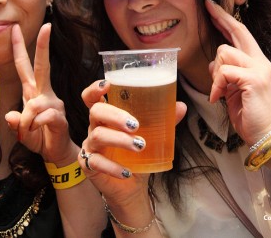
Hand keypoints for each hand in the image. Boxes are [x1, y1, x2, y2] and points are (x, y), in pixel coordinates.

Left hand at [5, 23, 75, 164]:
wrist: (56, 154)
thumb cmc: (39, 138)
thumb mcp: (21, 131)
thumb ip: (15, 123)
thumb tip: (11, 115)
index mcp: (32, 92)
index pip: (24, 66)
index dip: (19, 48)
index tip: (15, 28)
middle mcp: (44, 93)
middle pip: (42, 66)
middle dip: (43, 46)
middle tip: (46, 26)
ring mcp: (53, 104)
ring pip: (34, 103)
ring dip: (26, 120)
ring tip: (27, 132)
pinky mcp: (59, 117)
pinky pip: (42, 117)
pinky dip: (34, 127)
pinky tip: (36, 133)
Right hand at [79, 80, 186, 207]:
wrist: (132, 187)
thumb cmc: (137, 155)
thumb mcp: (151, 136)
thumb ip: (163, 121)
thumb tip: (181, 106)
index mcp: (107, 116)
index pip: (92, 97)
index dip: (94, 89)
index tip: (106, 84)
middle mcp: (95, 127)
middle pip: (95, 112)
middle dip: (115, 115)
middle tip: (135, 125)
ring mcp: (90, 146)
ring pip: (97, 136)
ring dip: (119, 140)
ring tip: (140, 145)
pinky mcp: (89, 165)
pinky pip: (95, 163)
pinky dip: (112, 167)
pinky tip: (127, 171)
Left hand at [205, 0, 270, 144]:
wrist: (268, 136)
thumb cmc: (251, 116)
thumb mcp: (235, 91)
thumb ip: (227, 74)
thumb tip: (213, 64)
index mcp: (257, 63)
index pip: (241, 34)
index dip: (226, 19)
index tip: (212, 6)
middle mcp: (260, 62)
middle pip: (238, 31)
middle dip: (220, 17)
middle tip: (206, 5)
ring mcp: (259, 69)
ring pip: (224, 53)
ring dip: (215, 74)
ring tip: (219, 92)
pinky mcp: (254, 80)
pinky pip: (224, 72)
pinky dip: (216, 86)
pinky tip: (219, 98)